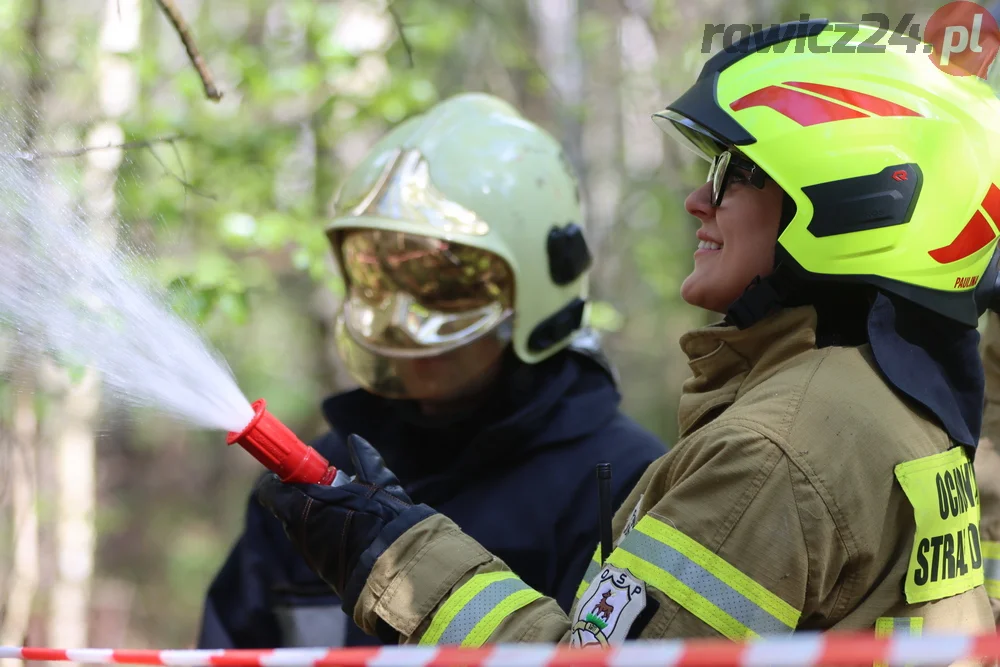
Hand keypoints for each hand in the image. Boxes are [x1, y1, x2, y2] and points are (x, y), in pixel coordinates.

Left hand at [255, 434, 434, 614]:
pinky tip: (353, 531)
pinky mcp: (321, 568)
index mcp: (300, 508)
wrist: (391, 565)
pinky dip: (330, 534)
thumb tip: (355, 440)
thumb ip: (364, 460)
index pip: (272, 489)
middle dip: (307, 494)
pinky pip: (318, 544)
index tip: (299, 470)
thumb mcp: (375, 482)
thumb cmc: (378, 519)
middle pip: (290, 506)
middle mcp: (297, 532)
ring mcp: (308, 553)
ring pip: (304, 526)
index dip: (284, 477)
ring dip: (320, 515)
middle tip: (333, 486)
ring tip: (350, 510)